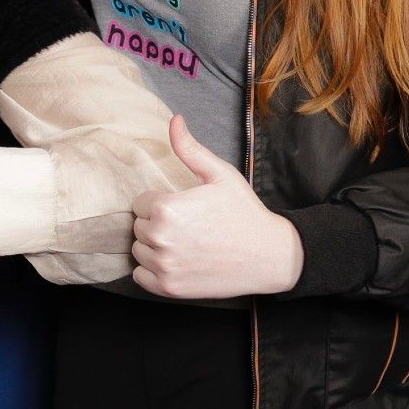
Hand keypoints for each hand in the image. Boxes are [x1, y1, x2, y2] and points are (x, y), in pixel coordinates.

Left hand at [132, 115, 303, 296]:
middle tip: (189, 227)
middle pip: (138, 226)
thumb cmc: (244, 212)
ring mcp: (163, 266)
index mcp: (166, 208)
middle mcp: (160, 238)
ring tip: (185, 244)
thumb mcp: (220, 175)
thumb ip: (190, 149)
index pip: (141, 203)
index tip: (186, 209)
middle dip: (158, 224)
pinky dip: (153, 271)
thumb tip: (174, 120)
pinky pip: (140, 275)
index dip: (162, 203)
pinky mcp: (168, 288)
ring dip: (154, 247)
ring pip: (138, 251)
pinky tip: (177, 262)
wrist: (270, 255)